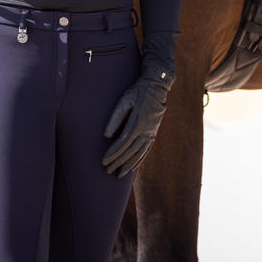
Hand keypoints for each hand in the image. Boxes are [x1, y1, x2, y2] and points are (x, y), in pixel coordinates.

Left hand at [101, 63, 172, 177]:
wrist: (157, 87)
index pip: (122, 143)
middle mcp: (146, 131)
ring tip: (119, 174)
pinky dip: (139, 160)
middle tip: (107, 171)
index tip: (104, 161)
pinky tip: (133, 167)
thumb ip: (115, 118)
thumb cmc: (138, 91)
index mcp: (137, 123)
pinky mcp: (154, 133)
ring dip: (128, 165)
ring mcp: (151, 133)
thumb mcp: (125, 100)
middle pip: (130, 151)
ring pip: (139, 153)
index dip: (113, 153)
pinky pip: (146, 150)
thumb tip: (106, 135)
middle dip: (118, 162)